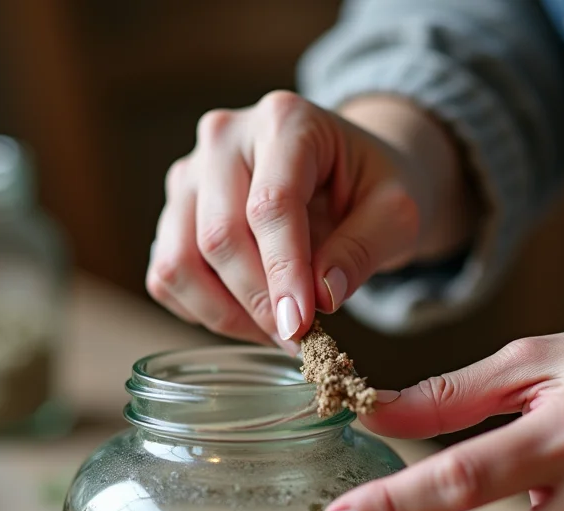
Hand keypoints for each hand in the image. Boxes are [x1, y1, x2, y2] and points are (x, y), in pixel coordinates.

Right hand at [148, 91, 469, 344]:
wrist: (348, 170)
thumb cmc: (373, 186)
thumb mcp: (396, 212)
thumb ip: (364, 249)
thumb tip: (321, 296)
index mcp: (285, 121)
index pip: (271, 204)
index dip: (283, 271)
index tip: (300, 326)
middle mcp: (224, 137)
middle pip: (219, 236)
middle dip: (258, 301)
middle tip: (297, 337)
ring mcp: (190, 173)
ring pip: (180, 262)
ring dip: (226, 314)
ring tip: (276, 330)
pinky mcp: (174, 211)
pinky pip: (167, 277)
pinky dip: (202, 310)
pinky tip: (248, 316)